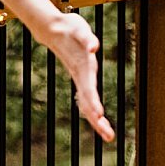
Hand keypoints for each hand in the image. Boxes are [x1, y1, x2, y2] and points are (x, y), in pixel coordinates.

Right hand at [35, 9, 114, 142]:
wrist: (56, 29)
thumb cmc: (69, 29)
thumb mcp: (80, 30)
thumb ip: (87, 39)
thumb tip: (94, 48)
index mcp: (83, 69)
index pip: (88, 90)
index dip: (93, 103)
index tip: (99, 116)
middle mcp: (83, 75)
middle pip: (89, 102)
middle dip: (97, 120)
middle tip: (108, 136)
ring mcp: (82, 75)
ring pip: (88, 102)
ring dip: (96, 118)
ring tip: (106, 134)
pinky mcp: (83, 72)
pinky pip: (86, 92)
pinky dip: (92, 103)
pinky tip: (98, 117)